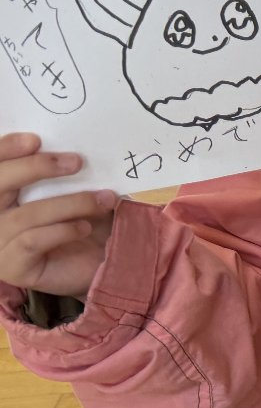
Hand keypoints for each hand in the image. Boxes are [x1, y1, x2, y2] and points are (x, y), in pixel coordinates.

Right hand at [0, 135, 116, 298]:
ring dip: (70, 203)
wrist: (101, 263)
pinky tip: (85, 227)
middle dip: (34, 168)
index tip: (35, 140)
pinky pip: (31, 241)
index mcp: (2, 192)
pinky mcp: (12, 268)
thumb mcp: (74, 190)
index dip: (5, 149)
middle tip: (76, 162)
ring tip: (103, 200)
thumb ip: (62, 170)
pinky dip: (63, 230)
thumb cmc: (84, 219)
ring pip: (23, 216)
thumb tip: (70, 147)